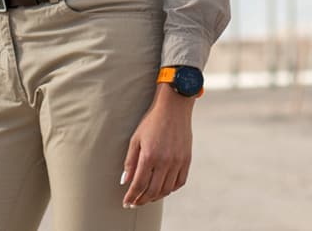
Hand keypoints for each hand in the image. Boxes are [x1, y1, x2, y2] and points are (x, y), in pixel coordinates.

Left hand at [121, 84, 193, 208]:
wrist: (174, 108)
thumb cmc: (152, 122)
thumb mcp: (136, 139)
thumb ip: (130, 162)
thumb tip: (125, 182)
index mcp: (149, 156)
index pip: (139, 185)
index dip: (132, 196)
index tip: (126, 202)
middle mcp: (165, 161)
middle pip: (153, 191)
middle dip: (142, 200)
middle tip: (135, 203)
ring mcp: (178, 162)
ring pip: (167, 189)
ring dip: (155, 197)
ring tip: (147, 197)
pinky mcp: (187, 160)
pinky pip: (179, 182)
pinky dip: (170, 189)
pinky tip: (162, 189)